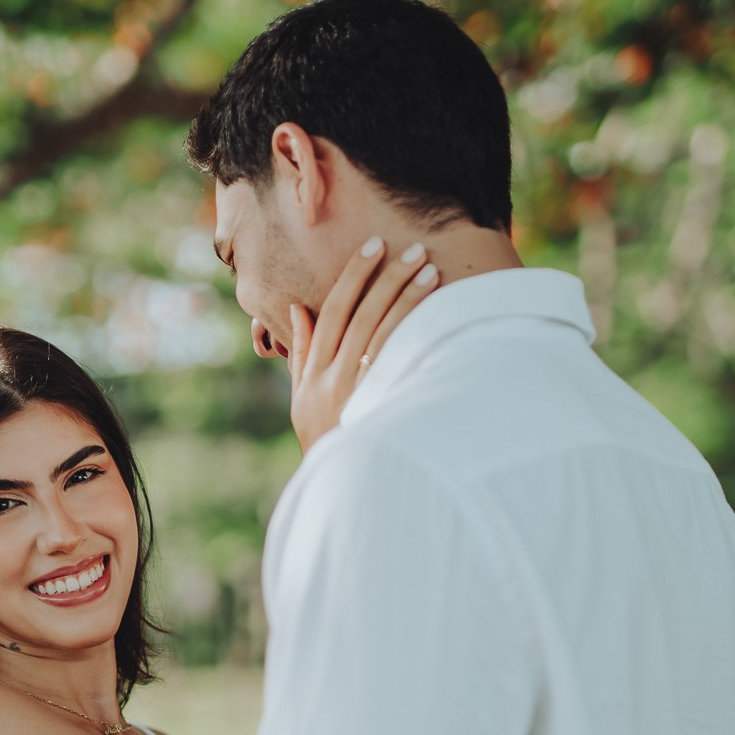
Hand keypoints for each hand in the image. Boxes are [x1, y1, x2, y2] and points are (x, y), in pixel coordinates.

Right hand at [288, 236, 438, 451]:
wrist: (342, 488)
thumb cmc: (324, 438)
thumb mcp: (301, 398)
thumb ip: (301, 352)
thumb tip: (298, 306)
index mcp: (313, 372)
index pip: (332, 311)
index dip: (353, 276)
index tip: (374, 247)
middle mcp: (333, 379)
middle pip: (361, 316)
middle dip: (386, 278)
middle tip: (412, 248)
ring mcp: (358, 394)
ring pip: (383, 334)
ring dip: (407, 299)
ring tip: (430, 269)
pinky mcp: (380, 407)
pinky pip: (399, 361)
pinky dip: (416, 333)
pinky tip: (436, 312)